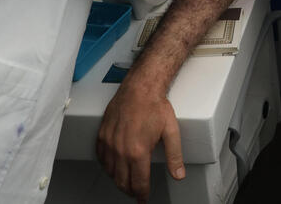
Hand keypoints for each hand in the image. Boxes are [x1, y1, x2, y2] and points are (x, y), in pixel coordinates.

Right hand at [97, 83, 183, 203]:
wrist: (139, 88)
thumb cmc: (154, 106)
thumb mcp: (171, 131)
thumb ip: (175, 156)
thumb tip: (178, 175)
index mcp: (138, 152)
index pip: (139, 183)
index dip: (142, 194)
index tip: (144, 199)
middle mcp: (121, 150)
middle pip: (123, 182)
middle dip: (131, 190)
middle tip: (137, 192)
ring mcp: (109, 143)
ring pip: (111, 173)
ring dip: (119, 180)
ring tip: (127, 182)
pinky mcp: (102, 136)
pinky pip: (101, 159)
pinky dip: (108, 167)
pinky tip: (114, 167)